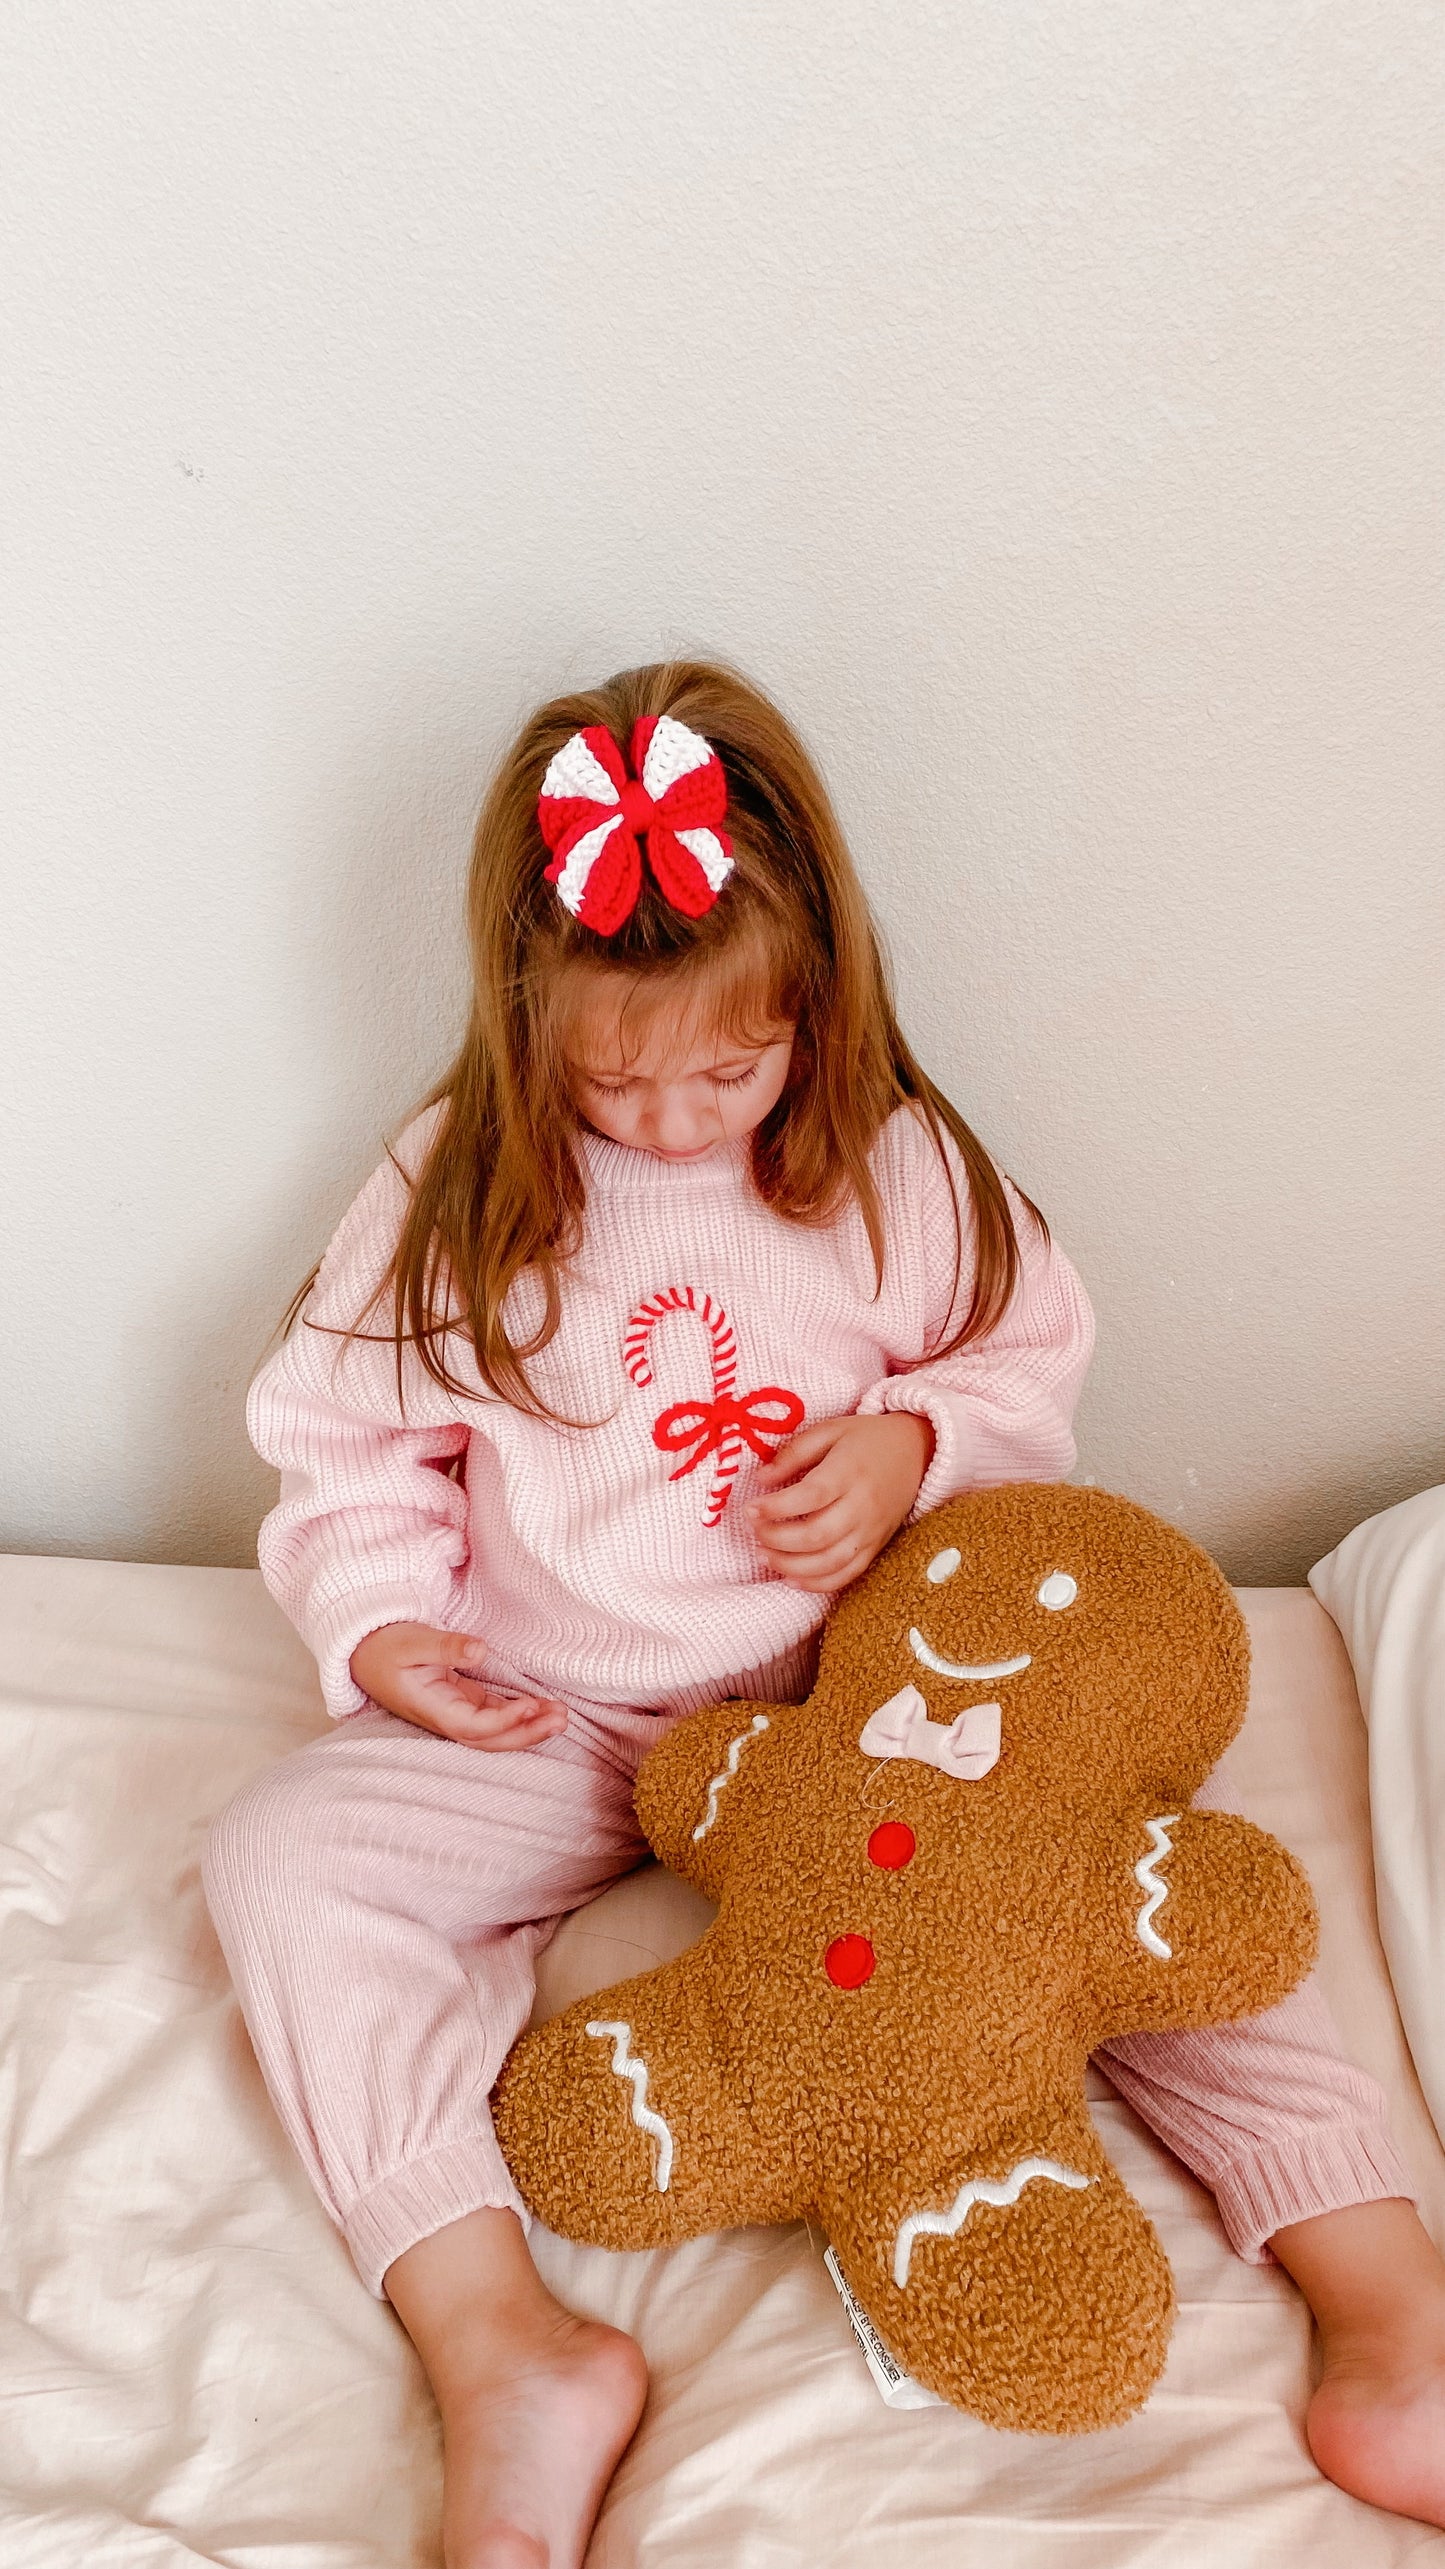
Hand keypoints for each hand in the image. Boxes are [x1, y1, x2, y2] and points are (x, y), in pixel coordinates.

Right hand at [348, 1623, 567, 1749]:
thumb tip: (481, 1650)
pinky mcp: (461, 1702)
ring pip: (494, 1731)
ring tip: (561, 1716)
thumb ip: (445, 1645)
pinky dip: (519, 1715)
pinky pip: (493, 1716)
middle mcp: (444, 1718)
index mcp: (430, 1708)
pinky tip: (543, 1708)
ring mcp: (453, 1712)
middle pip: (489, 1739)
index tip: (532, 1706)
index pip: (472, 1726)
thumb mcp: (412, 1640)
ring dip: (527, 1727)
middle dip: (526, 1733)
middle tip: (561, 1720)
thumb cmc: (385, 1645)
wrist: (363, 1650)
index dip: (504, 1721)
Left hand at [746, 1412, 933, 1595]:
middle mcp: (862, 1506)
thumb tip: (762, 1479)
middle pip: (816, 1536)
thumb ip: (794, 1453)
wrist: (917, 1452)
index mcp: (848, 1472)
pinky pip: (846, 1576)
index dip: (775, 1508)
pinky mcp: (876, 1547)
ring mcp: (871, 1531)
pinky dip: (816, 1584)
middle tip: (754, 1532)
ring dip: (790, 1566)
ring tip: (764, 1555)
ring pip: (829, 1563)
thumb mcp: (830, 1430)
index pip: (809, 1497)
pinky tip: (791, 1578)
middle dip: (777, 1540)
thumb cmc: (867, 1439)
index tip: (750, 1509)